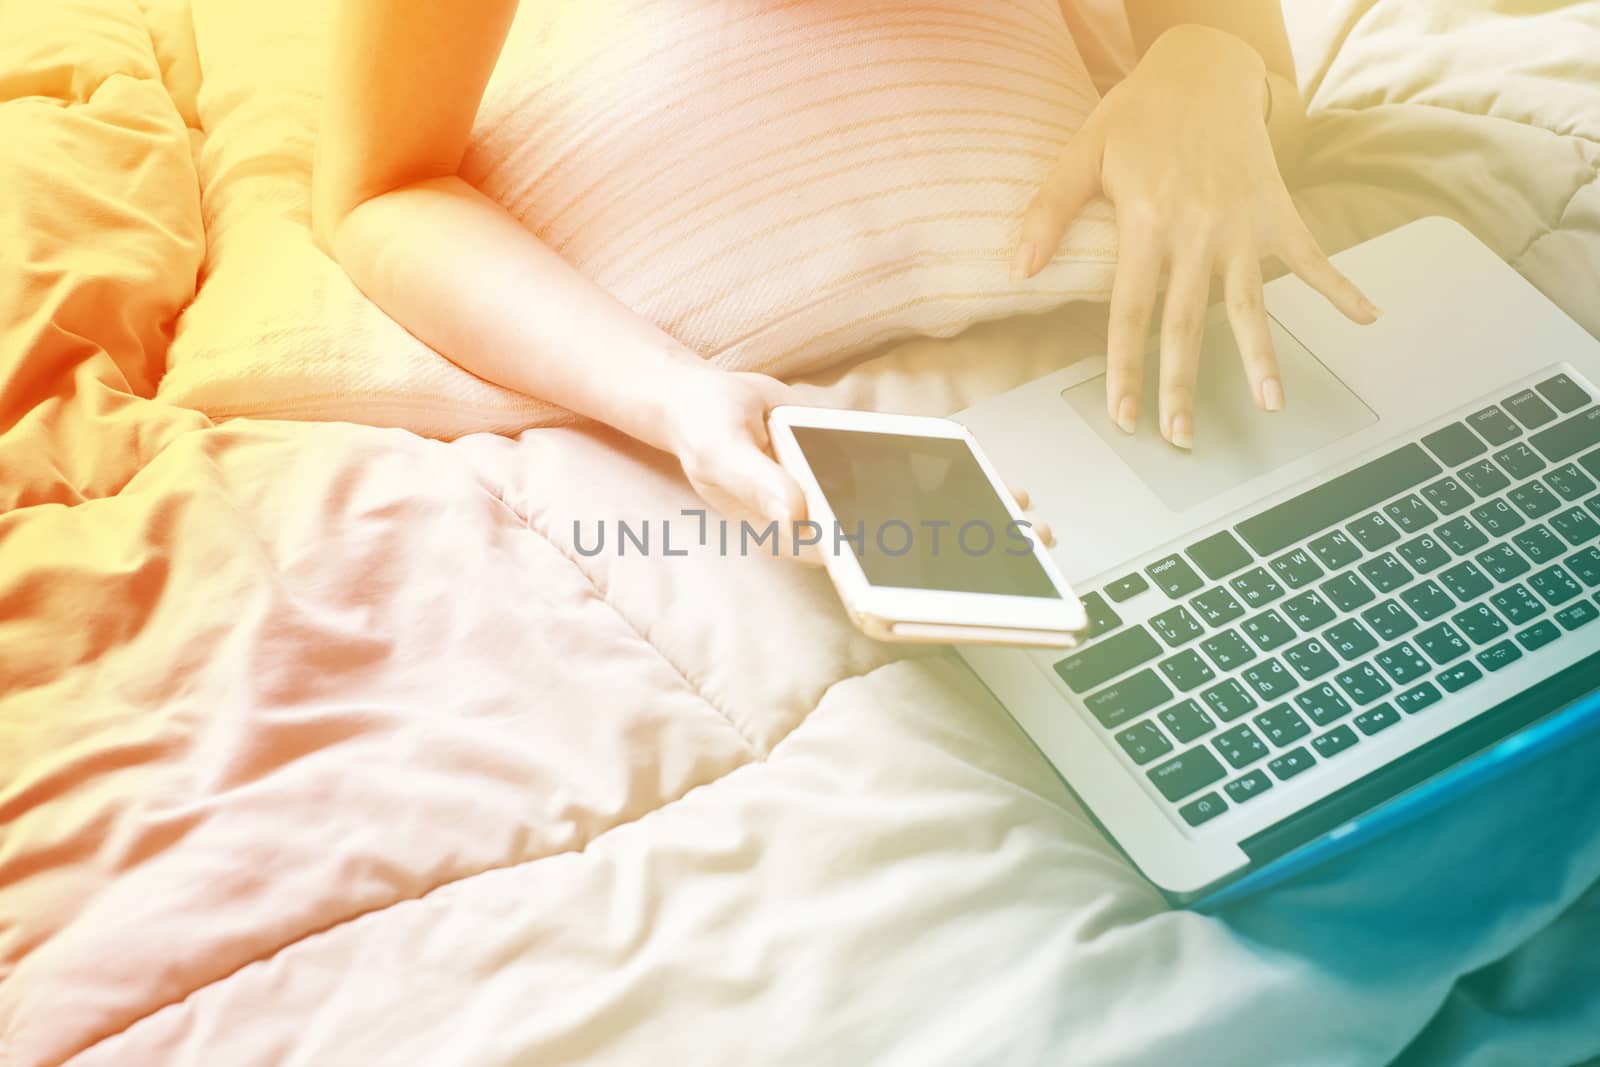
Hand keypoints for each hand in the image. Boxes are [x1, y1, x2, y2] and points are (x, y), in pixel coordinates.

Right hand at [658, 366, 1054, 562]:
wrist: (703, 402)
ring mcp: (848, 504)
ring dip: (972, 522)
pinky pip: (911, 486)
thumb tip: (797, 513)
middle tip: (1022, 553)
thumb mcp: (721, 449)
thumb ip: (756, 482)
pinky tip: (995, 485)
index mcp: (796, 533)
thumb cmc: (704, 428)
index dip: (908, 585)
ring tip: (1028, 524)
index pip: (859, 568)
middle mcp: (829, 527)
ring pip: (916, 524)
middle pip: (901, 555)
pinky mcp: (861, 476)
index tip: (953, 591)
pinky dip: (954, 484)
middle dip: (962, 557)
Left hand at [1014, 25, 1379, 448]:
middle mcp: (1198, 231)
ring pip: (1250, 304)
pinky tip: (1367, 318)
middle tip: (1182, 437)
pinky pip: (1312, 256)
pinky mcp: (1278, 211)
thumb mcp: (1083, 152)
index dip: (1127, 367)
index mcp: (1146, 222)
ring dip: (1262, 357)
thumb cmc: (1137, 115)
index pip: (1132, 310)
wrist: (1204, 67)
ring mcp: (1243, 225)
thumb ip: (1050, 211)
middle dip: (1183, 384)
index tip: (1125, 416)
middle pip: (1188, 323)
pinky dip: (1340, 285)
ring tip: (1273, 405)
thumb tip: (1019, 270)